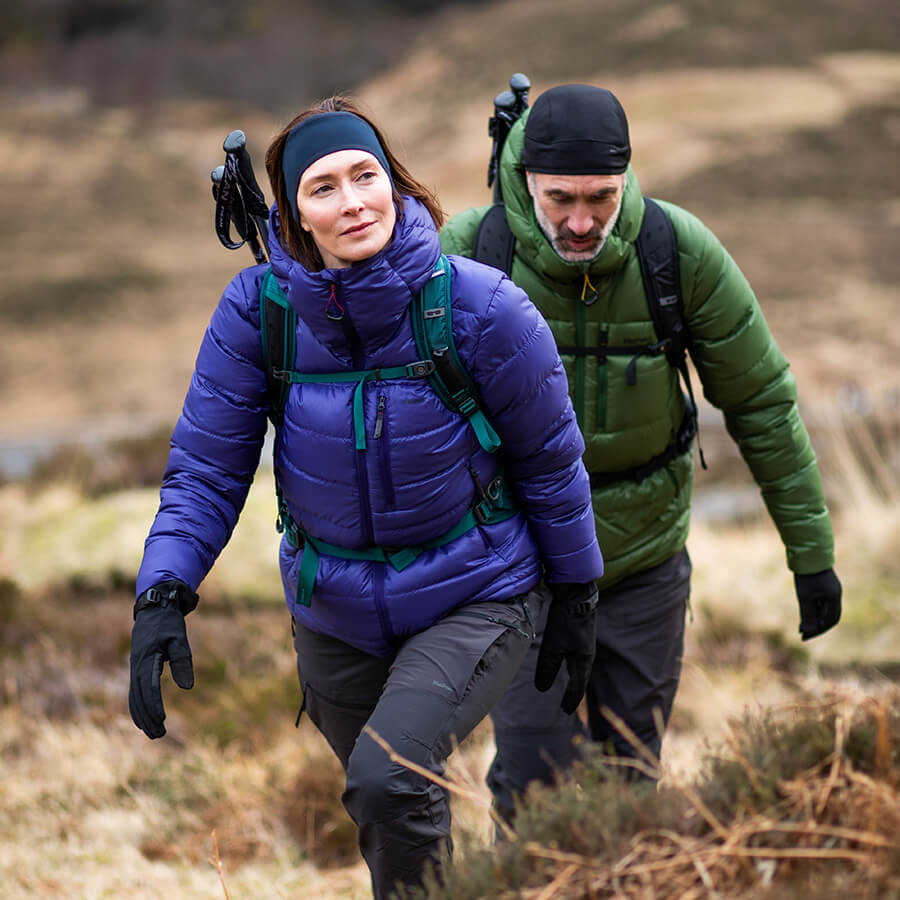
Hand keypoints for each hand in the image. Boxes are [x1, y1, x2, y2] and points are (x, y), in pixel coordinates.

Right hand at [128, 581, 197, 738]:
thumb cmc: (169, 623)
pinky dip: (138, 707)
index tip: (162, 720)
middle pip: (140, 697)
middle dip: (148, 717)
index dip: (155, 705)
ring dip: (142, 716)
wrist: (154, 608)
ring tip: (154, 734)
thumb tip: (187, 687)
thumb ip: (183, 661)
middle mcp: (137, 666)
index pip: (149, 687)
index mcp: (147, 658)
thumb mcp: (179, 639)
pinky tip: (144, 720)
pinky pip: (135, 692)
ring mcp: (135, 668)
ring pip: (135, 698)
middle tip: (160, 735)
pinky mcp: (137, 668)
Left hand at [535, 582, 597, 713]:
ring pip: (580, 667)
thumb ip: (547, 668)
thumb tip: (541, 689)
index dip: (570, 700)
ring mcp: (585, 643)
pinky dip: (572, 665)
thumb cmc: (565, 623)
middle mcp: (587, 654)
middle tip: (567, 704)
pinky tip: (566, 660)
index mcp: (583, 661)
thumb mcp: (553, 647)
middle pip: (581, 678)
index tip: (565, 712)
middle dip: (574, 692)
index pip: (577, 687)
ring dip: (574, 679)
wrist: (577, 595)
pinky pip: (577, 656)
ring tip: (568, 686)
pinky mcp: (581, 633)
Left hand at [795, 569, 841, 640]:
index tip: (804, 636)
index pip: (829, 620)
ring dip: (815, 619)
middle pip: (829, 617)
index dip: (818, 630)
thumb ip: (807, 614)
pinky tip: (804, 614)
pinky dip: (814, 610)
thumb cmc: (807, 575)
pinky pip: (821, 602)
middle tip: (803, 634)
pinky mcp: (825, 586)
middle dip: (817, 627)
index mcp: (834, 598)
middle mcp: (835, 595)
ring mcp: (831, 590)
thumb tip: (808, 631)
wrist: (809, 554)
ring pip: (824, 610)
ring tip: (801, 627)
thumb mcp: (805, 596)